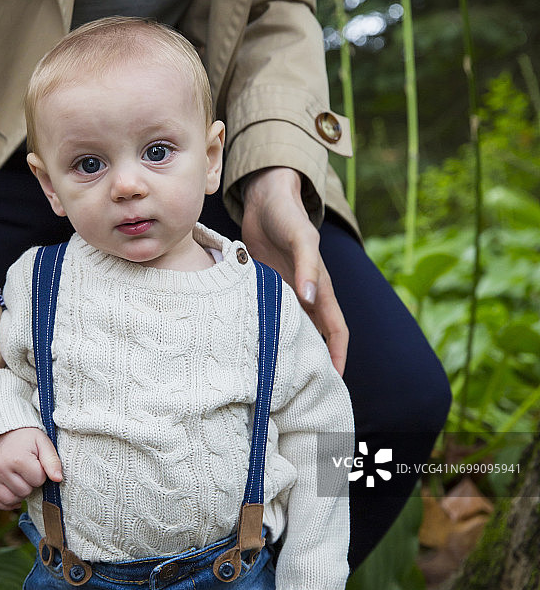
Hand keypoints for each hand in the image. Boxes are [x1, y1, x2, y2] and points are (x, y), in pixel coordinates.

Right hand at [0, 428, 62, 509]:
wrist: (4, 431)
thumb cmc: (27, 437)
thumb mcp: (43, 442)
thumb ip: (52, 461)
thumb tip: (58, 479)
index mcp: (18, 459)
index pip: (38, 480)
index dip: (41, 473)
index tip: (37, 462)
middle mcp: (2, 469)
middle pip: (25, 492)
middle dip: (31, 483)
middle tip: (28, 470)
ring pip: (10, 499)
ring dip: (20, 493)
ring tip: (22, 480)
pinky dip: (5, 502)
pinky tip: (14, 493)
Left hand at [241, 167, 347, 374]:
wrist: (265, 198)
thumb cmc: (286, 215)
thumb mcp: (299, 237)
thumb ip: (306, 265)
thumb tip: (309, 298)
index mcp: (320, 287)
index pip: (336, 330)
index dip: (338, 356)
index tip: (334, 382)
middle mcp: (305, 294)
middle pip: (315, 336)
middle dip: (314, 362)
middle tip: (301, 391)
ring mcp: (285, 292)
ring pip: (291, 329)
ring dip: (288, 350)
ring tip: (276, 378)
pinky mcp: (265, 287)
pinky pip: (269, 315)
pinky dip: (266, 332)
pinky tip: (252, 346)